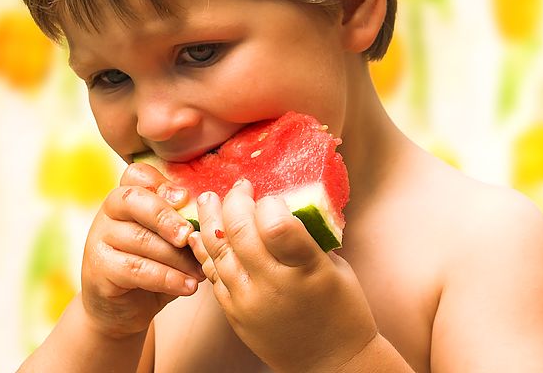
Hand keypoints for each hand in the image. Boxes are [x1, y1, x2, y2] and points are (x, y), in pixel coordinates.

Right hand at [80, 162, 204, 338]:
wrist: (122, 309)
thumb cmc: (153, 267)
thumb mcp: (168, 241)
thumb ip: (181, 224)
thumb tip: (212, 214)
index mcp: (127, 196)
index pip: (137, 175)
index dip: (161, 183)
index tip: (185, 198)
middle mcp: (109, 212)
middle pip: (134, 200)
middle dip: (167, 217)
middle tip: (191, 235)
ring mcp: (99, 238)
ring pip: (141, 239)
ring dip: (176, 257)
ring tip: (200, 272)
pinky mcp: (99, 268)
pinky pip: (136, 268)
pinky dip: (167, 278)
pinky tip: (187, 287)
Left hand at [188, 179, 377, 372]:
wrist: (331, 364)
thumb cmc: (341, 310)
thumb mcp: (334, 267)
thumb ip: (305, 237)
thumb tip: (280, 203)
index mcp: (307, 270)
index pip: (276, 224)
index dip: (268, 203)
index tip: (271, 197)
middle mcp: (274, 286)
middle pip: (240, 231)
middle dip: (235, 201)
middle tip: (238, 187)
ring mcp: (249, 301)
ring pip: (218, 251)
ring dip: (210, 219)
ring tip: (207, 199)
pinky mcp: (234, 314)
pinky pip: (213, 274)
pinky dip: (205, 250)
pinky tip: (201, 232)